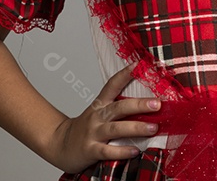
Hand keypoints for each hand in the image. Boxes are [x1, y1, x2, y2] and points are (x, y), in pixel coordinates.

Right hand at [46, 61, 161, 172]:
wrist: (60, 145)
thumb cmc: (85, 129)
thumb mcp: (98, 113)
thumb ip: (117, 109)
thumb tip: (148, 106)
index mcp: (100, 105)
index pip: (112, 85)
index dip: (124, 74)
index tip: (138, 65)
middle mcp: (97, 116)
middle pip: (119, 107)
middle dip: (139, 105)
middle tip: (157, 104)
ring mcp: (93, 133)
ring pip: (116, 128)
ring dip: (136, 127)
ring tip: (153, 128)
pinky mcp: (90, 150)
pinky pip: (108, 150)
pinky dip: (122, 151)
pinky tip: (135, 150)